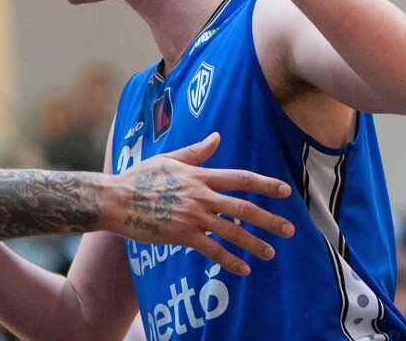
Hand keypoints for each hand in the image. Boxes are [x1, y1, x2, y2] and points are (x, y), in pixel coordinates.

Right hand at [114, 132, 294, 275]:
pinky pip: (212, 251)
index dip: (265, 184)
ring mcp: (192, 217)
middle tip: (290, 229)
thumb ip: (195, 152)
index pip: (240, 178)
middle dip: (269, 219)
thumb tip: (217, 137)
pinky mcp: (182, 235)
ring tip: (270, 253)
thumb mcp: (168, 159)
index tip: (286, 191)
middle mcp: (201, 196)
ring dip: (254, 244)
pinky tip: (243, 269)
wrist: (115, 199)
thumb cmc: (138, 177)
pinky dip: (230, 261)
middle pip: (243, 208)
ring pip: (232, 232)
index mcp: (199, 176)